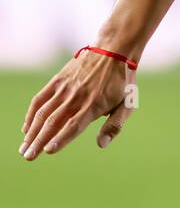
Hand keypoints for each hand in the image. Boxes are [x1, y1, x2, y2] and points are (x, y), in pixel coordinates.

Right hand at [20, 52, 135, 158]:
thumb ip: (114, 125)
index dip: (60, 139)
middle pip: (53, 123)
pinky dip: (31, 114)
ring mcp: (64, 88)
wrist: (113, 50)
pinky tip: (27, 128)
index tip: (48, 151)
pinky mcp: (57, 81)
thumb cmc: (122, 82)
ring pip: (42, 113)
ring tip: (24, 148)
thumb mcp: (127, 105)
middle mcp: (76, 98)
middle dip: (38, 142)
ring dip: (31, 132)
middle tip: (28, 157)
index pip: (73, 126)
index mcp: (93, 106)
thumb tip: (101, 144)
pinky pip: (39, 99)